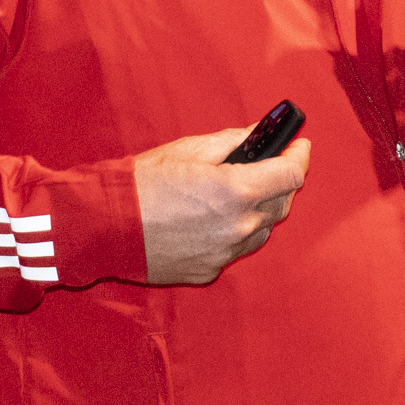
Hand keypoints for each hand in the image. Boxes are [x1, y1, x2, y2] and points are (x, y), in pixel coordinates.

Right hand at [134, 126, 309, 285]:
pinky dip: (236, 231)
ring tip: (242, 192)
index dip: (299, 156)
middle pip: (282, 204)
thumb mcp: (189, 149)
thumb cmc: (141, 184)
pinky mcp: (209, 269)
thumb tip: (257, 134)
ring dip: (261, 210)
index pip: (290, 175)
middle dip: (282, 182)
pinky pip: (236, 248)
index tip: (299, 145)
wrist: (105, 225)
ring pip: (262, 230)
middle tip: (273, 165)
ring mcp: (225, 252)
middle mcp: (238, 227)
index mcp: (237, 191)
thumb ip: (232, 142)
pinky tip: (217, 218)